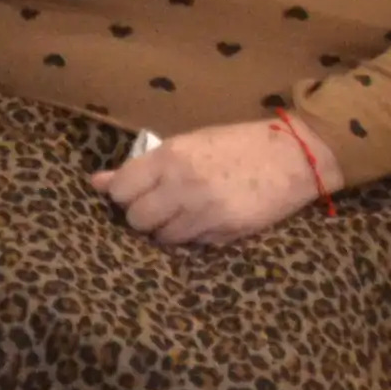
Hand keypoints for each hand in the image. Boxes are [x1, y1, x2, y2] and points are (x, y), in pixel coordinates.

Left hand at [89, 118, 326, 244]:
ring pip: (161, 237)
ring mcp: (204, 211)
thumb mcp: (188, 144)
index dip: (123, 195)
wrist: (294, 155)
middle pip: (136, 218)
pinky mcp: (225, 232)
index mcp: (169, 157)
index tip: (134, 194)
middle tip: (158, 207)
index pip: (120, 189)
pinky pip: (192, 245)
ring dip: (166, 230)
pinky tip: (206, 221)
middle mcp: (182, 185)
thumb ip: (143, 166)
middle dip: (142, 216)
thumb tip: (96, 182)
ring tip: (184, 215)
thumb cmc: (237, 144)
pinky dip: (193, 238)